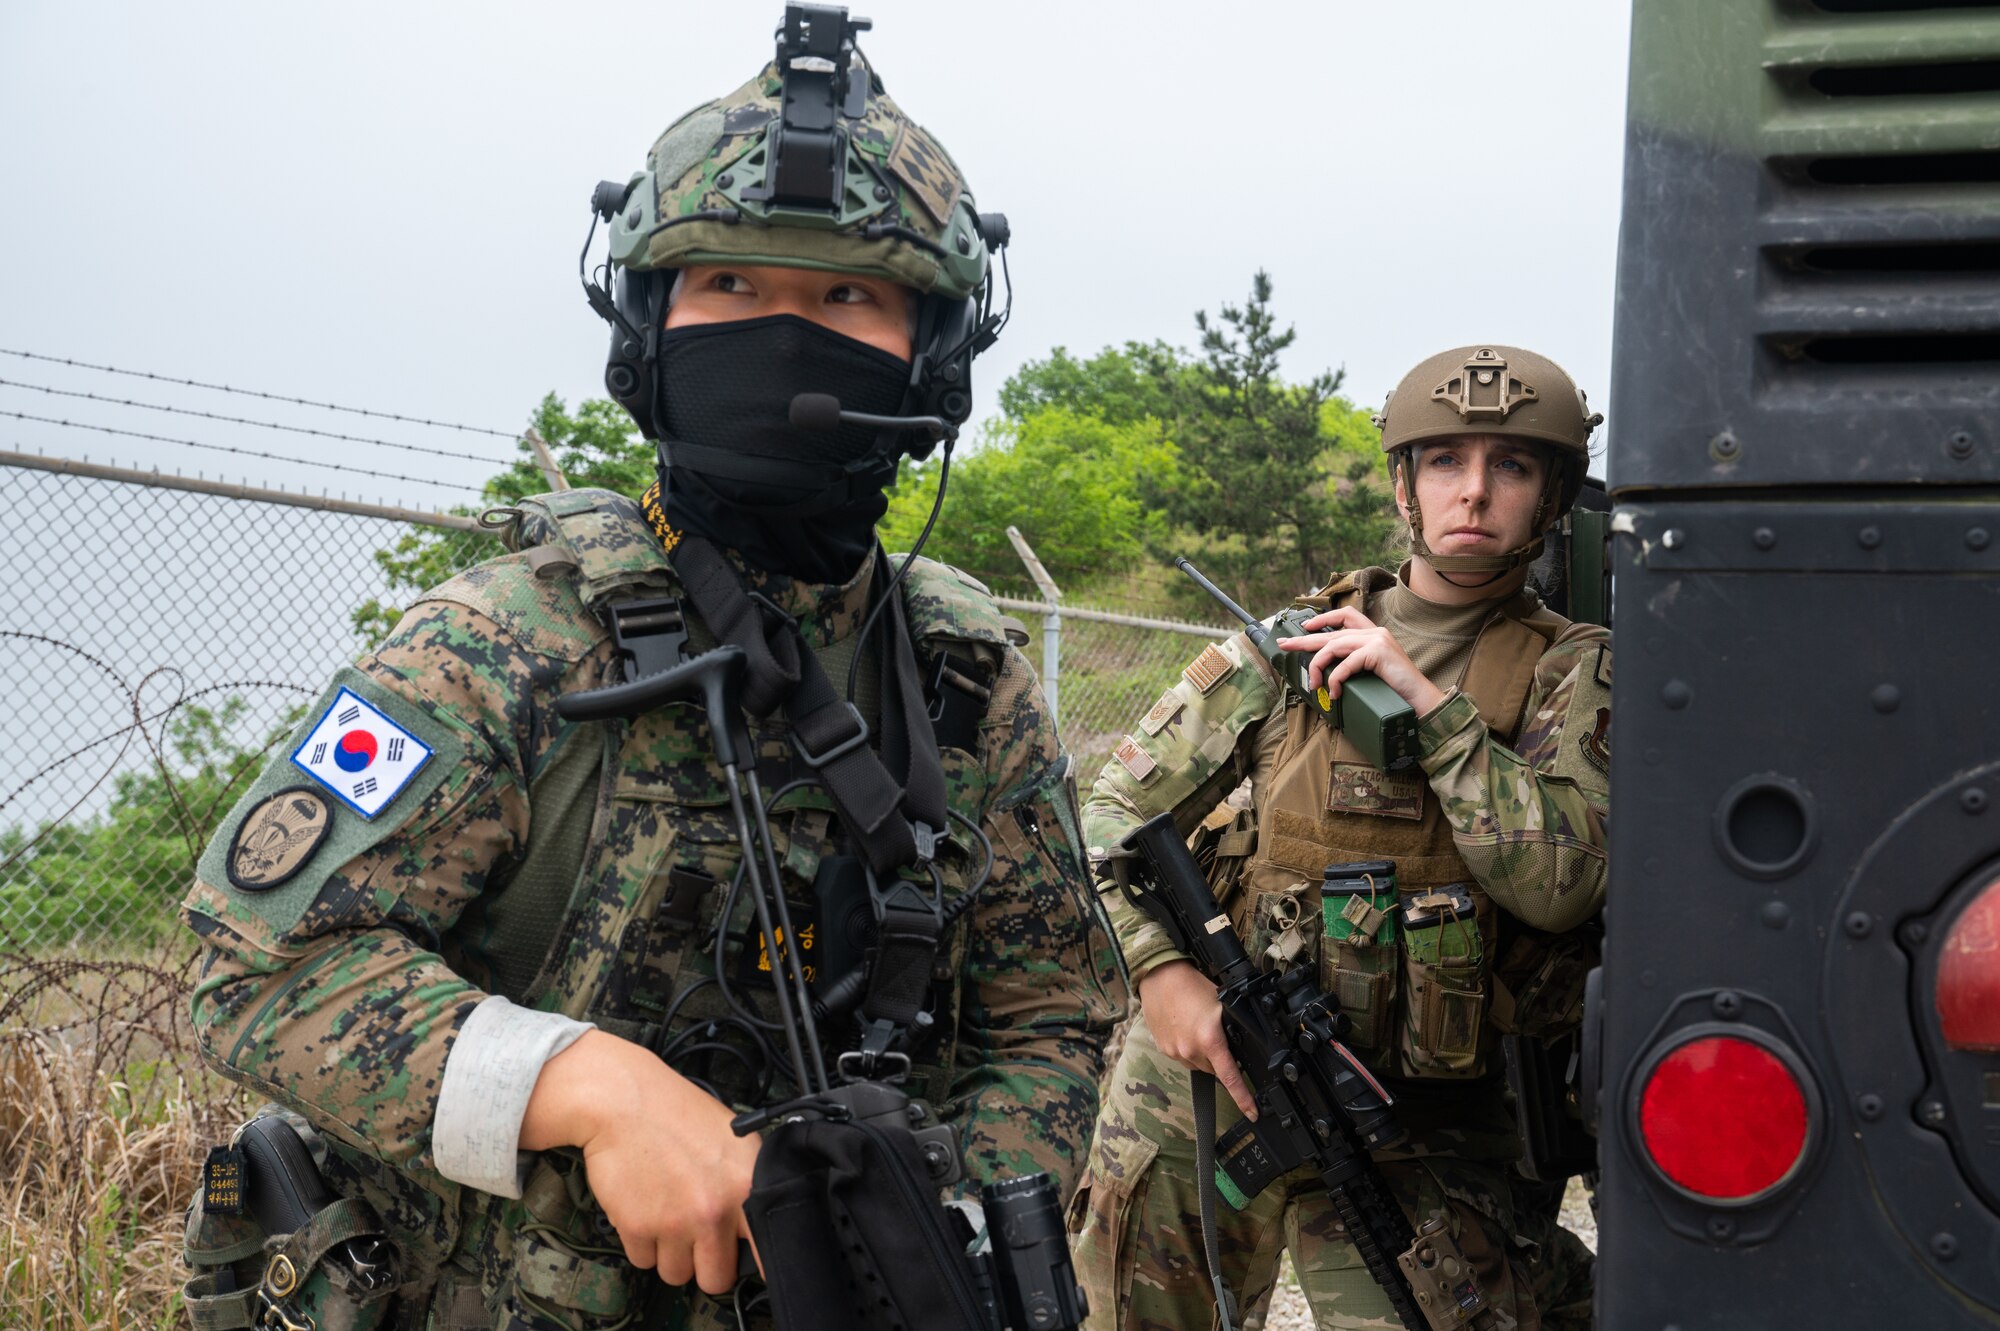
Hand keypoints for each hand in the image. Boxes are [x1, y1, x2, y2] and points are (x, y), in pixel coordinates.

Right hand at [519, 1030, 763, 1293]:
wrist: (623, 1100)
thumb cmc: (675, 1112)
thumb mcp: (736, 1138)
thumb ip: (749, 1184)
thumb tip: (761, 1220)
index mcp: (748, 1185)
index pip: (769, 1252)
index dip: (759, 1263)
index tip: (749, 1262)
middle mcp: (715, 1209)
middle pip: (717, 1278)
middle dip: (706, 1263)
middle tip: (698, 1237)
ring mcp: (676, 1222)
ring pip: (677, 1275)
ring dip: (671, 1254)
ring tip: (668, 1216)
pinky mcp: (638, 1227)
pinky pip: (643, 1260)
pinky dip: (642, 1243)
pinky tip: (646, 1210)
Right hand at [1137, 960, 1257, 1119]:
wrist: (1160, 976)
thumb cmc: (1192, 985)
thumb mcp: (1222, 1005)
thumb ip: (1231, 1029)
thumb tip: (1243, 1045)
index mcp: (1210, 1040)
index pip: (1230, 1077)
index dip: (1243, 1098)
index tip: (1252, 1113)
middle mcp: (1191, 1050)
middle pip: (1214, 1070)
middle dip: (1220, 1060)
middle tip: (1218, 1037)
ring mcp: (1175, 1052)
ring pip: (1198, 1065)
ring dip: (1203, 1055)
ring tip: (1198, 1028)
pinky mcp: (1164, 1049)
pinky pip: (1182, 1058)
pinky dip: (1188, 1049)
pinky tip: (1186, 1030)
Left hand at [1277, 607, 1445, 716]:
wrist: (1420, 700)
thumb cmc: (1396, 690)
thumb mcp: (1372, 672)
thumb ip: (1355, 664)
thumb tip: (1327, 671)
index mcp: (1374, 634)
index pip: (1346, 615)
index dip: (1323, 618)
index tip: (1305, 626)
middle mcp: (1375, 632)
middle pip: (1331, 632)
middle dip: (1305, 639)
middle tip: (1286, 645)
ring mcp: (1377, 640)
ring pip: (1334, 646)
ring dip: (1318, 665)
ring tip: (1314, 684)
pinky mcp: (1378, 652)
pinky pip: (1346, 663)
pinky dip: (1335, 678)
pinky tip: (1334, 692)